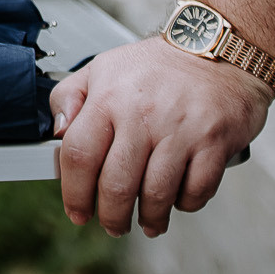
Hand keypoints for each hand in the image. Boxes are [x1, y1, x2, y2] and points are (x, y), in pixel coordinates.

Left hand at [51, 36, 269, 236]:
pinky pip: (196, 191)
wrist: (217, 48)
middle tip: (113, 225)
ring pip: (156, 195)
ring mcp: (180, 130)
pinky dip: (186, 203)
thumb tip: (57, 132)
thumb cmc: (159, 65)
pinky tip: (179, 199)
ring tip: (149, 222)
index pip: (79, 155)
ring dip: (150, 218)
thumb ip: (69, 97)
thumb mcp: (102, 67)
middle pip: (116, 185)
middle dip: (111, 217)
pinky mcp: (213, 142)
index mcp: (109, 97)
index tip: (77, 210)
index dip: (74, 192)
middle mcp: (142, 114)